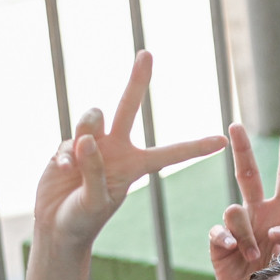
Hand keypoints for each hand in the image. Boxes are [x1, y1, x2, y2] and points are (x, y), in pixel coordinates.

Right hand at [34, 50, 225, 248]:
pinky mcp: (68, 146)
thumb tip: (87, 138)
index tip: (223, 140)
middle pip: (128, 106)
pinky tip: (63, 171)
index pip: (170, 154)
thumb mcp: (94, 201)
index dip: (195, 147)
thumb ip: (94, 170)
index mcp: (134, 166)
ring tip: (77, 159)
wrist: (57, 226)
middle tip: (147, 53)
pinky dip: (65, 156)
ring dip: (86, 128)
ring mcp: (91, 145)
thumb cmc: (83, 220)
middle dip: (137, 80)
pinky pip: (68, 140)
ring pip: (92, 117)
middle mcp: (116, 149)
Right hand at [209, 124, 279, 279]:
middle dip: (241, 149)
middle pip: (248, 175)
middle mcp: (258, 212)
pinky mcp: (220, 242)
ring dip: (246, 233)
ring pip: (234, 210)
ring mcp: (237, 226)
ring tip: (254, 255)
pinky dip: (228, 239)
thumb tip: (271, 232)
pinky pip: (219, 232)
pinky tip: (233, 250)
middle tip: (235, 126)